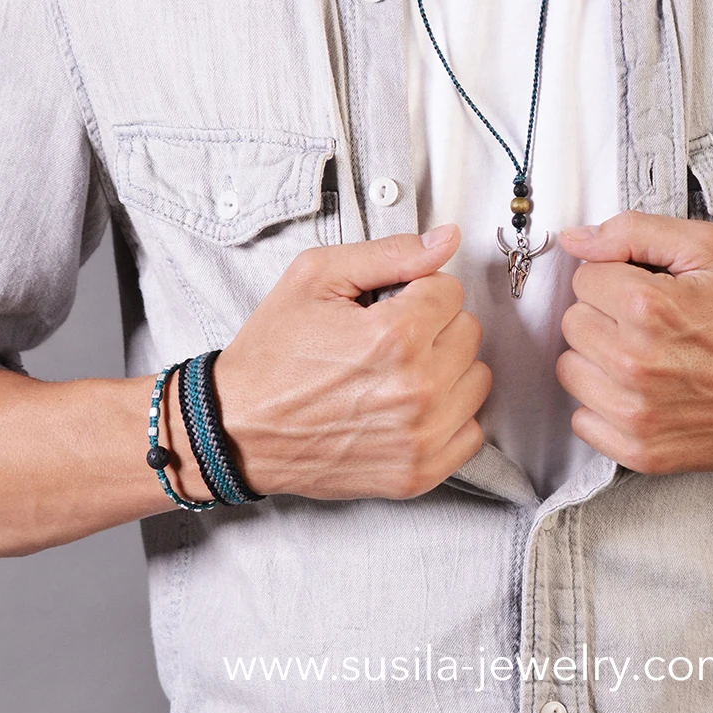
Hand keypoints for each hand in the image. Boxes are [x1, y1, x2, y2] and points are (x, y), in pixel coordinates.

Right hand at [198, 225, 488, 499]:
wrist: (236, 430)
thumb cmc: (272, 354)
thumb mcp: (317, 278)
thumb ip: (391, 253)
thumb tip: (447, 239)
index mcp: (395, 335)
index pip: (451, 291)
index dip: (419, 291)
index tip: (391, 306)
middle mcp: (416, 389)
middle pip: (468, 333)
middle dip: (434, 327)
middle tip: (390, 338)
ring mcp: (420, 436)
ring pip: (476, 379)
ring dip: (447, 370)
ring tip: (400, 372)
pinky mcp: (418, 473)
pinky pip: (471, 432)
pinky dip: (449, 418)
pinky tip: (412, 408)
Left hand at [557, 211, 712, 473]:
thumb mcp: (707, 248)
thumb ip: (633, 232)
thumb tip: (574, 239)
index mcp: (648, 307)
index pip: (583, 279)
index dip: (615, 278)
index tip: (645, 288)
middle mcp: (635, 362)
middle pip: (573, 323)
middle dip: (604, 315)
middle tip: (649, 322)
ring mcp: (636, 412)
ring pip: (570, 369)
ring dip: (598, 359)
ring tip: (645, 354)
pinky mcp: (641, 451)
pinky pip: (583, 420)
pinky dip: (603, 405)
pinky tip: (640, 391)